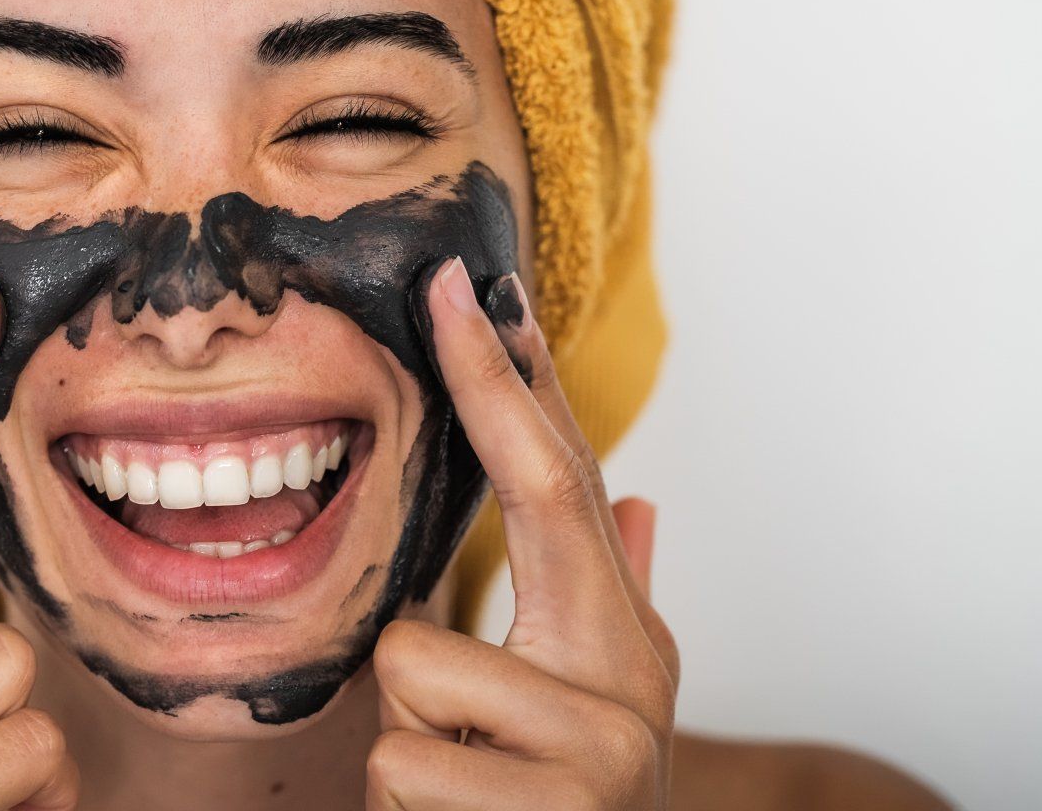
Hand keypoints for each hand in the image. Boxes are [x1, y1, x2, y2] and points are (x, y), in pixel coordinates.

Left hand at [367, 258, 678, 808]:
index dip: (519, 378)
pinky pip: (403, 762)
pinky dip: (408, 801)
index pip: (565, 481)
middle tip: (445, 283)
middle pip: (544, 497)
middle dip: (486, 384)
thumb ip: (611, 599)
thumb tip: (638, 501)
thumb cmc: (550, 810)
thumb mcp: (587, 710)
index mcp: (625, 643)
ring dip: (408, 732)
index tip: (474, 284)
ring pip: (418, 666)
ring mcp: (606, 749)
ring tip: (458, 782)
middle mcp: (633, 680)